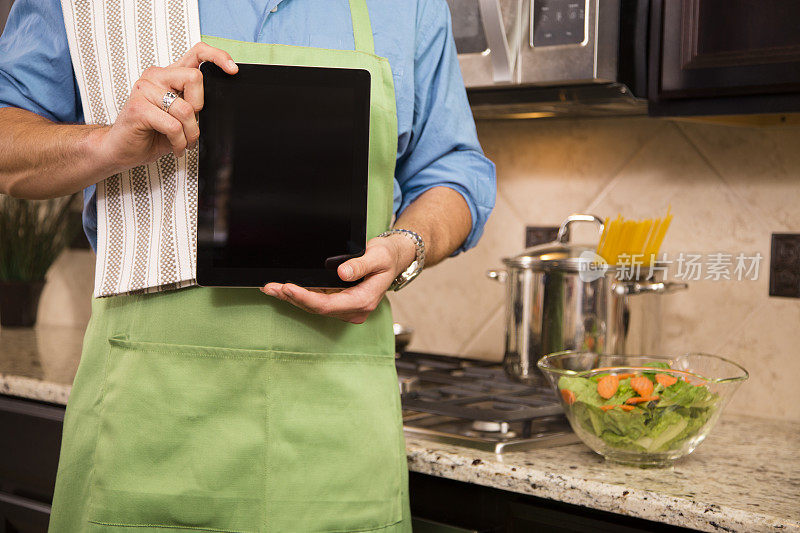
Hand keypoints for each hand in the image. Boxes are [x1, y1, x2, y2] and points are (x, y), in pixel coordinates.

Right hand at [94, 43, 237, 171]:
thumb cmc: (152, 133)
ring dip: (190, 133)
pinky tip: (175, 146)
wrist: (123, 149)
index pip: (197, 53)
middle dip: (199, 108)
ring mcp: (144, 90)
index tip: (232, 70)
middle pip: (195, 78)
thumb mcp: (181, 117)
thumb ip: (194, 105)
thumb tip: (218, 103)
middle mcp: (156, 77)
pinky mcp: (138, 108)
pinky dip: (179, 141)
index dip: (217, 57)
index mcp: (168, 75)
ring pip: (186, 109)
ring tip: (183, 141)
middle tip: (190, 124)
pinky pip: (173, 126)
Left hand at [261, 234, 416, 323]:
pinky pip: (317, 301)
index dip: (306, 298)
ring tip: (271, 288)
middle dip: (293, 298)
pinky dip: (300, 295)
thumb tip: (342, 272)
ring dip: (292, 297)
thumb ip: (360, 265)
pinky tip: (283, 289)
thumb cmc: (386, 257)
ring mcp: (346, 307)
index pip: (328, 305)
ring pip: (314, 306)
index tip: (289, 287)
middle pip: (317, 308)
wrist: (392, 259)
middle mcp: (354, 309)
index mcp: (363, 301)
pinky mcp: (339, 302)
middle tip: (271, 287)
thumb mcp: (377, 256)